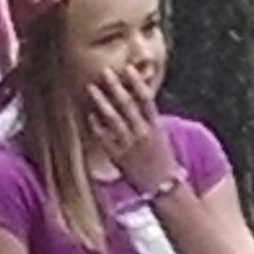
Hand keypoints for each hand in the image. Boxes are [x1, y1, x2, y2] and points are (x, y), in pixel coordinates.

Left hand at [91, 66, 173, 190]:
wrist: (163, 185)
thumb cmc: (161, 157)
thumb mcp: (160, 135)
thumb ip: (148, 118)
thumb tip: (136, 98)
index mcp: (156, 126)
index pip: (146, 100)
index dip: (137, 83)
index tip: (129, 68)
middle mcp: (142, 133)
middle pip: (128, 105)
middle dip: (116, 87)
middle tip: (105, 72)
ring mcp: (129, 145)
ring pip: (113, 119)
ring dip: (102, 102)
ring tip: (92, 88)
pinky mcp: (118, 156)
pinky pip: (104, 138)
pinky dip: (96, 125)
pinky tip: (90, 115)